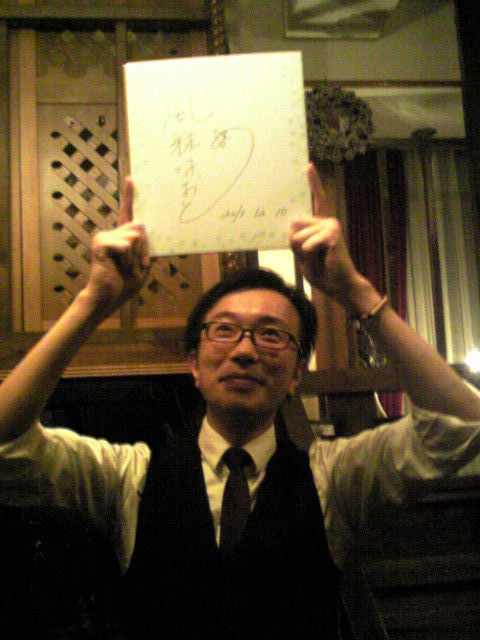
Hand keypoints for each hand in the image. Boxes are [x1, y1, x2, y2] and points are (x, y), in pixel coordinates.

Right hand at [83, 177, 149, 316]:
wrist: (107, 297)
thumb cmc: (125, 282)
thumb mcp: (143, 264)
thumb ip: (147, 246)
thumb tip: (142, 226)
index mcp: (123, 236)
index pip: (127, 213)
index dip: (129, 196)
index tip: (131, 179)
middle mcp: (113, 232)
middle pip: (140, 228)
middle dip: (144, 249)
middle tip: (135, 266)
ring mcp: (105, 236)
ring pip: (134, 237)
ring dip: (136, 256)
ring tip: (125, 268)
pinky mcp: (101, 242)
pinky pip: (125, 245)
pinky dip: (127, 258)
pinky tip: (116, 265)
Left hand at [289, 163, 359, 307]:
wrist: (340, 286)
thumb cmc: (322, 272)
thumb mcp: (301, 256)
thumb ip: (295, 239)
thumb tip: (294, 221)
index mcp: (318, 225)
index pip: (316, 201)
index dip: (313, 182)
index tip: (309, 165)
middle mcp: (326, 221)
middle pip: (293, 225)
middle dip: (295, 244)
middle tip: (312, 257)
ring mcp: (330, 225)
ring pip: (298, 235)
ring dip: (303, 253)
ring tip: (319, 260)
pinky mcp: (333, 232)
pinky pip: (307, 242)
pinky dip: (309, 252)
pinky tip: (321, 258)